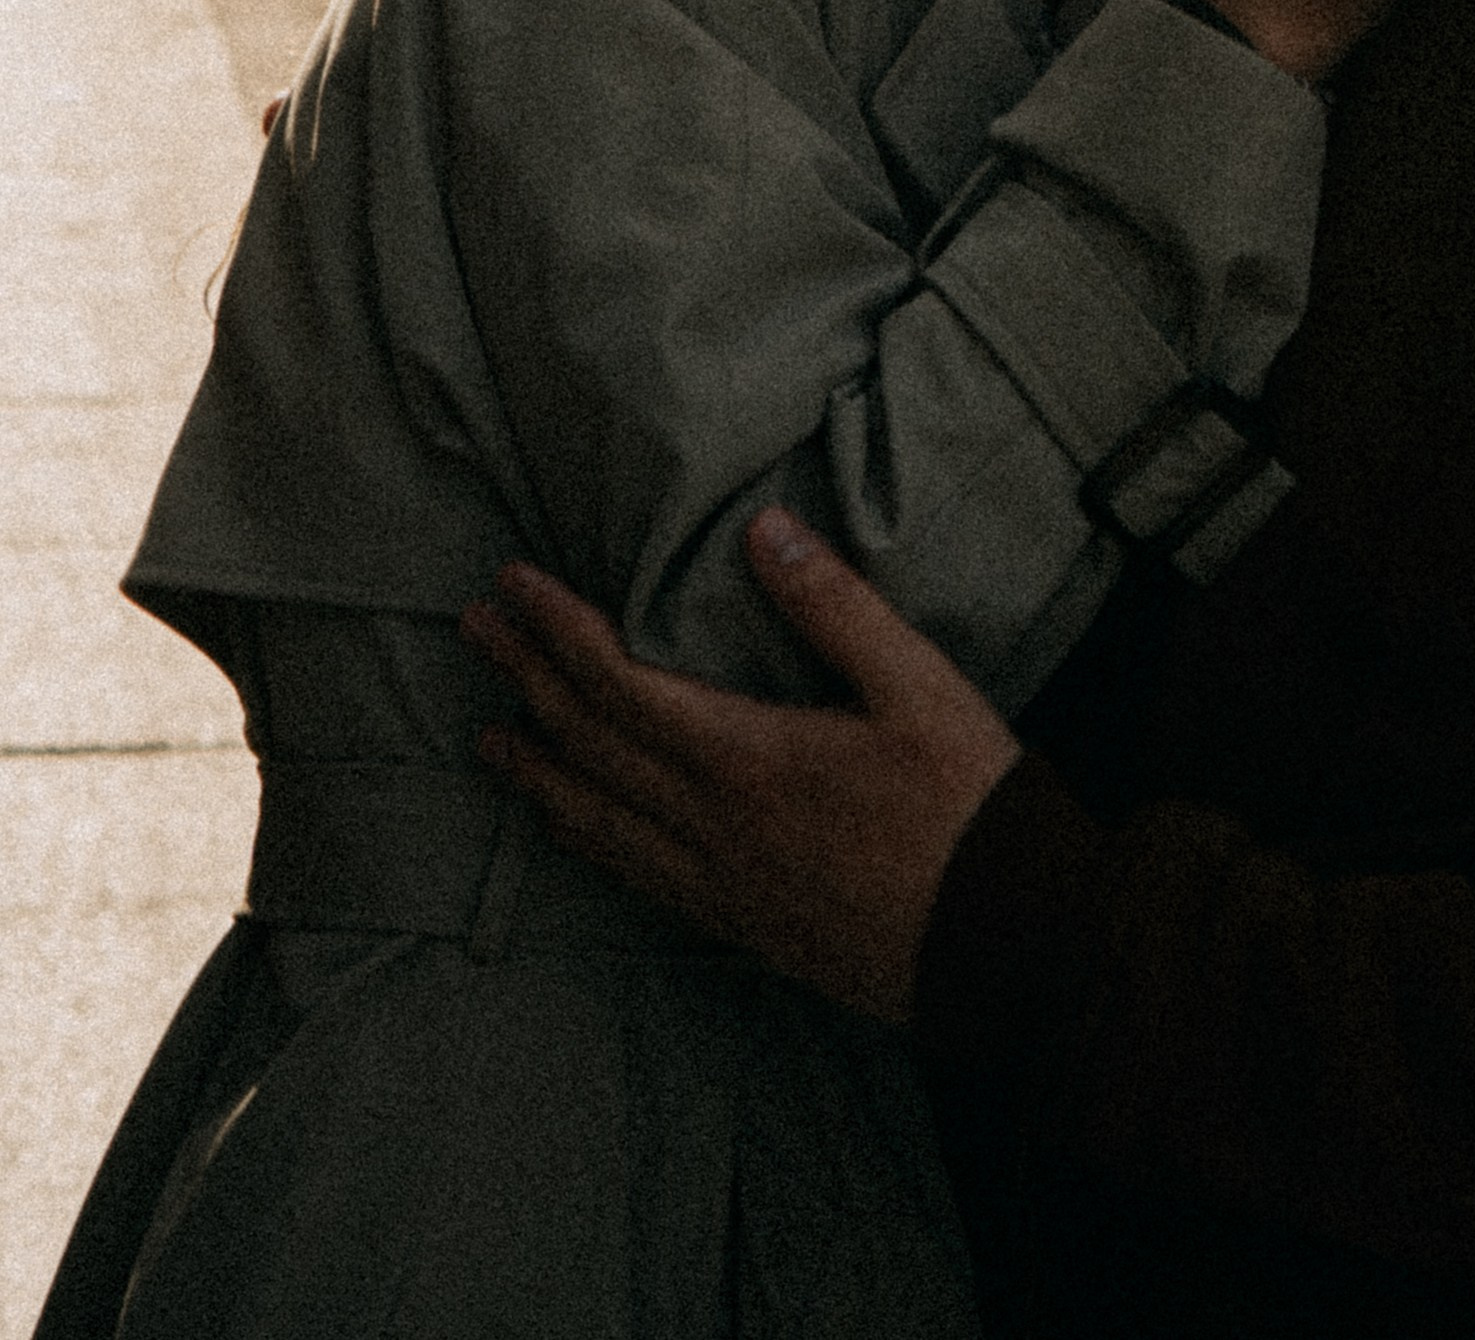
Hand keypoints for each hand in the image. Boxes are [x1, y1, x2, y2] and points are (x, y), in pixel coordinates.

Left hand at [462, 510, 1017, 1018]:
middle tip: (473, 631)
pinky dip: (584, 840)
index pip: (619, 683)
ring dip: (536, 770)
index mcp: (747, 758)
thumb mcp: (918, 685)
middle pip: (591, 746)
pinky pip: (632, 875)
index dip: (558, 630)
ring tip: (488, 740)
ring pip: (597, 821)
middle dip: (526, 681)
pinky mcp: (739, 924)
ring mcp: (720, 884)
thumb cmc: (969, 804)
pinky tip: (569, 828)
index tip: (512, 585)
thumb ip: (836, 607)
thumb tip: (763, 529)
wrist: (1001, 944)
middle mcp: (712, 826)